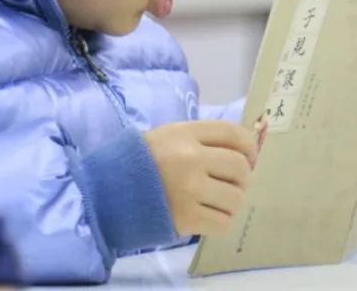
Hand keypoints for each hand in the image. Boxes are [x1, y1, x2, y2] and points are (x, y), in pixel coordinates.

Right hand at [144, 120, 257, 236]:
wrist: (107, 192)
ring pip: (236, 198)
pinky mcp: (188, 218)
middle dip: (241, 178)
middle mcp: (191, 158)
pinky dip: (220, 222)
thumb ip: (200, 140)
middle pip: (240, 167)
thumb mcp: (166, 137)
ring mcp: (190, 189)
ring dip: (230, 203)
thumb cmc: (139, 163)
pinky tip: (206, 216)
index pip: (233, 133)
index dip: (249, 146)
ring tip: (215, 202)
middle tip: (229, 184)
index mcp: (185, 134)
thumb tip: (241, 151)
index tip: (249, 157)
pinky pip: (224, 223)